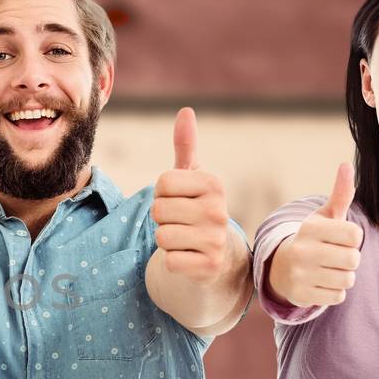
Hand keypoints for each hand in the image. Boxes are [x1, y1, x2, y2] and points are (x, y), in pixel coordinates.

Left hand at [151, 107, 231, 282]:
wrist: (217, 257)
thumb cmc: (196, 210)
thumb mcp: (191, 179)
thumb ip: (185, 147)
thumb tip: (185, 111)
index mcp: (213, 184)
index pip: (162, 183)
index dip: (162, 195)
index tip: (178, 201)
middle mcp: (219, 211)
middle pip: (159, 210)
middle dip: (162, 219)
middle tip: (180, 223)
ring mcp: (215, 240)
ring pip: (161, 236)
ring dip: (166, 240)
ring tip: (184, 239)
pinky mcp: (207, 267)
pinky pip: (168, 261)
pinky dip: (172, 261)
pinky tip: (188, 257)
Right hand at [267, 163, 362, 307]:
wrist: (280, 268)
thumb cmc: (312, 239)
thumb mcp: (324, 217)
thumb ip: (340, 194)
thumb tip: (346, 165)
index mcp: (310, 228)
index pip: (355, 235)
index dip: (353, 238)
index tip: (341, 239)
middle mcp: (302, 250)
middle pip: (353, 259)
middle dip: (350, 260)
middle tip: (336, 257)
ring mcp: (300, 274)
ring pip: (347, 280)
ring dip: (344, 277)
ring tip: (329, 270)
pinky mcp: (301, 295)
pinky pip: (338, 297)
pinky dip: (334, 292)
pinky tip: (321, 283)